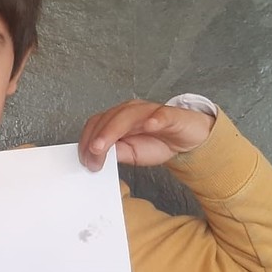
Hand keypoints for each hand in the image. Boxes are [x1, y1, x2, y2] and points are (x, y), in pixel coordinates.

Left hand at [79, 99, 215, 171]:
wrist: (186, 140)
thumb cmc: (158, 143)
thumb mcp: (131, 154)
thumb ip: (116, 153)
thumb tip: (97, 156)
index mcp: (118, 119)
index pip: (96, 124)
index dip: (87, 141)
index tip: (84, 160)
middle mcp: (131, 111)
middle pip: (108, 118)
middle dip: (97, 139)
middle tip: (92, 158)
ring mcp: (150, 111)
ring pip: (128, 115)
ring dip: (113, 130)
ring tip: (103, 146)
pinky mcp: (171, 116)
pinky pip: (162, 115)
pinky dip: (155, 119)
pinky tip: (149, 126)